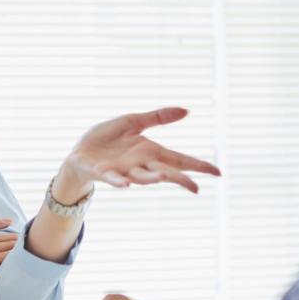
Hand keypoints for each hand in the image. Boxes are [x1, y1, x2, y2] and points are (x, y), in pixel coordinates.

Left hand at [54, 107, 220, 203]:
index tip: (218, 172)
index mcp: (150, 152)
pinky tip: (126, 183)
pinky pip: (113, 179)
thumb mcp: (134, 122)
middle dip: (180, 180)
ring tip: (164, 179)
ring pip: (141, 177)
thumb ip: (158, 117)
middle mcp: (141, 164)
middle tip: (197, 188)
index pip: (179, 160)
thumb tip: (187, 110)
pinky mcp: (104, 172)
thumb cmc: (108, 138)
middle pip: (165, 173)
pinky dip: (120, 181)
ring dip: (152, 179)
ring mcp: (123, 170)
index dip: (198, 166)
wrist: (80, 150)